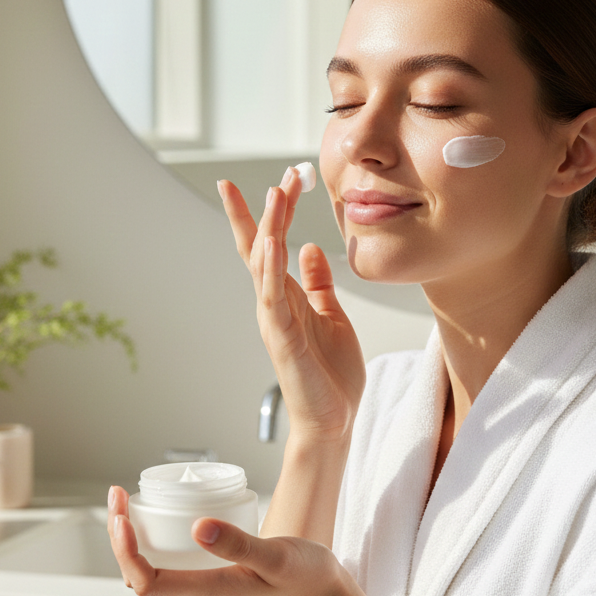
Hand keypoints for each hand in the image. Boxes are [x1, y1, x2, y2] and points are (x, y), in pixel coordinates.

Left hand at [106, 485, 349, 595]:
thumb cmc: (305, 578)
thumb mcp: (277, 557)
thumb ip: (239, 545)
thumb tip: (196, 528)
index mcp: (208, 589)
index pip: (145, 579)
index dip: (125, 550)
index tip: (122, 515)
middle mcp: (200, 589)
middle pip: (139, 572)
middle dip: (119, 535)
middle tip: (118, 495)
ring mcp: (206, 582)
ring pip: (151, 566)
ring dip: (131, 537)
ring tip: (126, 502)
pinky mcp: (215, 571)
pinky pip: (170, 559)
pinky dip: (153, 537)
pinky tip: (159, 514)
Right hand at [219, 168, 364, 441]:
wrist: (333, 420)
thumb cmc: (331, 376)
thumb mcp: (331, 316)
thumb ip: (318, 284)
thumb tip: (309, 248)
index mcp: (287, 297)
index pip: (272, 245)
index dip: (272, 212)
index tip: (280, 179)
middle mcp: (274, 303)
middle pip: (262, 245)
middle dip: (269, 209)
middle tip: (282, 175)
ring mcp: (274, 318)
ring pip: (264, 263)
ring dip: (268, 227)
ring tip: (275, 194)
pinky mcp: (281, 337)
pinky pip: (272, 295)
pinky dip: (270, 267)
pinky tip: (271, 241)